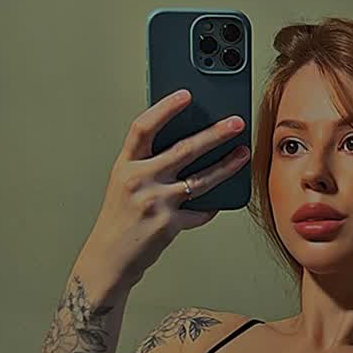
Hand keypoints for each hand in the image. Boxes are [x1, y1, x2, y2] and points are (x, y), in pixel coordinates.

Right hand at [84, 89, 249, 285]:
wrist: (109, 258)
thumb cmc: (119, 219)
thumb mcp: (125, 184)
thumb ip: (148, 164)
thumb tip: (187, 143)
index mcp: (125, 165)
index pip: (144, 128)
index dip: (164, 108)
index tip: (185, 95)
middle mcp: (139, 180)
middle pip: (183, 150)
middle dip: (214, 133)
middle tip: (235, 122)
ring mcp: (155, 202)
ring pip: (201, 179)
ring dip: (227, 166)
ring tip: (243, 154)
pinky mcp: (169, 224)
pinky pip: (200, 211)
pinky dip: (211, 206)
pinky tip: (220, 199)